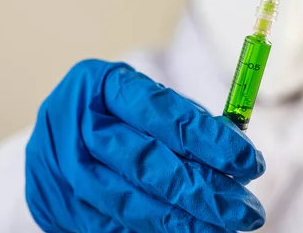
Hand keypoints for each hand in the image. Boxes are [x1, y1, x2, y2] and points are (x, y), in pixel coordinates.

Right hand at [25, 59, 265, 231]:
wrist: (54, 142)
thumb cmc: (112, 116)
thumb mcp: (141, 102)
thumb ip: (183, 122)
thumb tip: (237, 150)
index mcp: (99, 83)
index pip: (161, 111)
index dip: (208, 138)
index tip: (249, 161)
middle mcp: (75, 124)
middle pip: (145, 162)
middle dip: (202, 189)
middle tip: (245, 209)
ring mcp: (62, 168)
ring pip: (129, 202)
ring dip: (184, 220)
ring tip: (225, 225)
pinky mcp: (59, 206)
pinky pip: (113, 225)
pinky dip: (156, 230)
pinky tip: (189, 231)